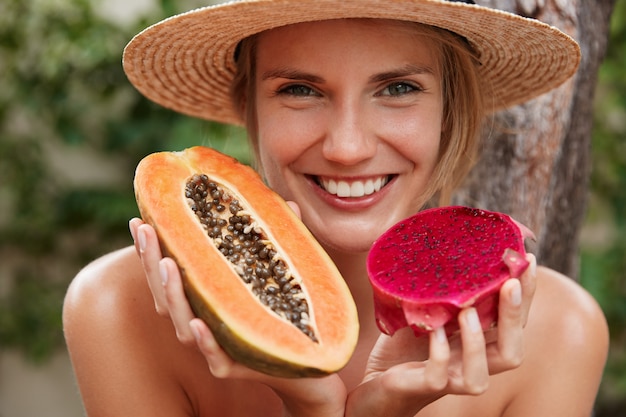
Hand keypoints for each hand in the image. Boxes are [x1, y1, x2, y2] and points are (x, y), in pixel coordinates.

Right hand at [129, 204, 347, 416]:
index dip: (151, 249)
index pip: (170, 270)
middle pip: (166, 293)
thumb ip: (279, 240)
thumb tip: (290, 204)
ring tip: (168, 265)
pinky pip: (214, 356)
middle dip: (151, 261)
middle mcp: (202, 318)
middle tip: (145, 230)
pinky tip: (198, 322)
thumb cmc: (285, 309)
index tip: (140, 219)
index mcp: (205, 296)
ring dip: (173, 294)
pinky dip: (204, 340)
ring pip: (182, 323)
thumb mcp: (279, 271)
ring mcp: (213, 344)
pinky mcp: (232, 365)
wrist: (305, 355)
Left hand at [346, 252, 536, 416]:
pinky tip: (433, 333)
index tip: (529, 261)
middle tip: (511, 283)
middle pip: (511, 352)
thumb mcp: (428, 312)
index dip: (527, 296)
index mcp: (478, 345)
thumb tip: (453, 246)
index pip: (513, 323)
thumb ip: (444, 292)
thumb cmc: (405, 346)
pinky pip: (437, 376)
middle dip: (515, 318)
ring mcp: (448, 379)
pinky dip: (438, 354)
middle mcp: (471, 365)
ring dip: (477, 343)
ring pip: (480, 375)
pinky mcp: (423, 387)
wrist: (376, 382)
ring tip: (468, 312)